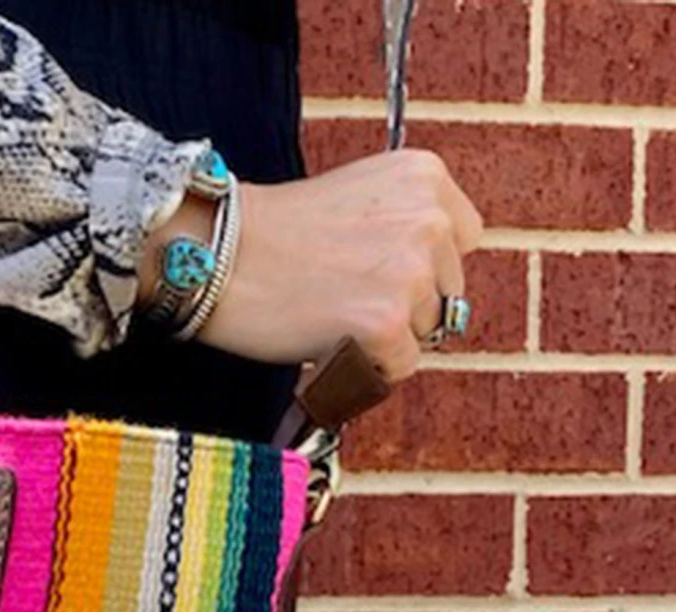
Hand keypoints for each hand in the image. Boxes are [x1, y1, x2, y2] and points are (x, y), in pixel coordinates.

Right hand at [143, 150, 483, 381]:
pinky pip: (395, 370)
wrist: (215, 252)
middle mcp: (430, 220)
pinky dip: (362, 370)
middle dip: (401, 307)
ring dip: (380, 340)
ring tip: (327, 322)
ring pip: (422, 335)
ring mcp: (412, 273)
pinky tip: (324, 348)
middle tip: (340, 302)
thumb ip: (400, 228)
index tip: (375, 275)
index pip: (461, 243)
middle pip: (446, 293)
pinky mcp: (386, 323)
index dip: (420, 268)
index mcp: (426, 178)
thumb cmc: (268, 233)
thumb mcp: (357, 201)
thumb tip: (431, 290)